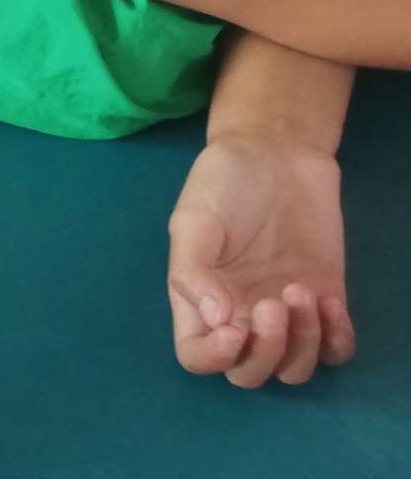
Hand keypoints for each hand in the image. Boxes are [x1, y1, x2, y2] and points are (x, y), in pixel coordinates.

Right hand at [167, 133, 353, 386]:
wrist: (275, 153)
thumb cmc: (223, 185)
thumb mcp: (192, 220)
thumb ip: (193, 271)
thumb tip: (215, 319)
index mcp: (198, 301)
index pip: (197, 356)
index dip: (215, 356)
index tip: (233, 327)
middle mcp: (239, 316)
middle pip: (249, 373)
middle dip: (265, 351)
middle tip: (274, 303)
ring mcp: (285, 313)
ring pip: (294, 368)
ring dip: (301, 344)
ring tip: (301, 292)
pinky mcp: (325, 301)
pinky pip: (335, 349)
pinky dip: (334, 339)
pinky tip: (328, 302)